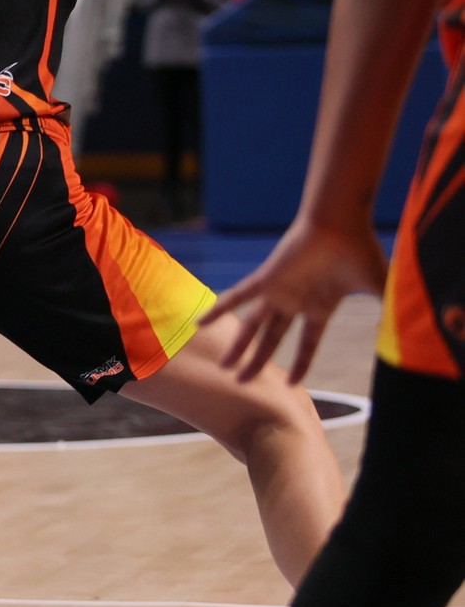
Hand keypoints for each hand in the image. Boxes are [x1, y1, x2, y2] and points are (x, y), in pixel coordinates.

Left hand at [208, 212, 386, 383]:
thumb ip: (386, 311)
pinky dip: (220, 309)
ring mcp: (279, 291)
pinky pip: (238, 296)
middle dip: (257, 361)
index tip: (292, 383)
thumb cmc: (360, 250)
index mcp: (320, 306)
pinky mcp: (267, 278)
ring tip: (223, 367)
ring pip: (252, 325)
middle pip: (272, 338)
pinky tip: (201, 323)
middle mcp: (295, 301)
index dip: (301, 363)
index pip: (308, 342)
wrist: (341, 222)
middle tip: (242, 382)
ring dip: (238, 346)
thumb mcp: (377, 288)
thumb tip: (405, 333)